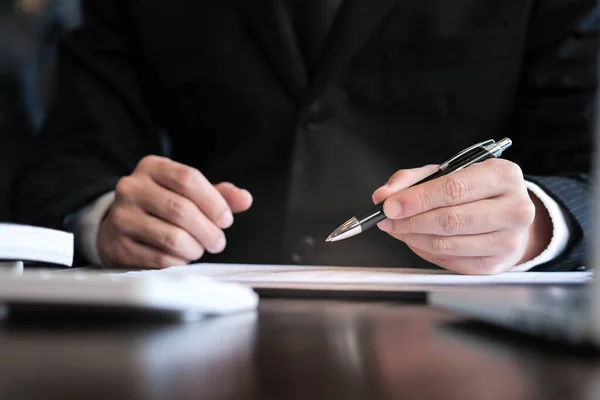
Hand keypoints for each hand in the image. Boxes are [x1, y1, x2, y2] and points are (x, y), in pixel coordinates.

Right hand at [98, 155, 252, 268]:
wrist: (119, 225)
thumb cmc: (161, 206)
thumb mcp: (187, 192)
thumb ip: (218, 194)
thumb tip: (245, 199)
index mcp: (152, 167)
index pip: (188, 179)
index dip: (214, 202)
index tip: (226, 220)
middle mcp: (131, 188)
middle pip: (181, 210)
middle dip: (208, 231)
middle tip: (218, 242)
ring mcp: (121, 217)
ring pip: (172, 237)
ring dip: (195, 249)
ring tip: (199, 249)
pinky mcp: (118, 245)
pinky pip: (159, 259)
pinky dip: (178, 262)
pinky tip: (181, 258)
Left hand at [372, 159, 551, 274]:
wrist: (509, 215)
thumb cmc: (477, 190)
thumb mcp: (449, 172)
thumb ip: (413, 180)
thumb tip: (383, 196)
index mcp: (503, 176)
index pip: (454, 189)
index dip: (417, 199)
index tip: (389, 205)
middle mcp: (514, 209)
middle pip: (450, 220)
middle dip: (410, 221)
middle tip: (387, 219)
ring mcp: (508, 241)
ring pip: (447, 244)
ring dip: (412, 238)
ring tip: (397, 228)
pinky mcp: (496, 265)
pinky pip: (449, 261)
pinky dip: (424, 251)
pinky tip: (415, 239)